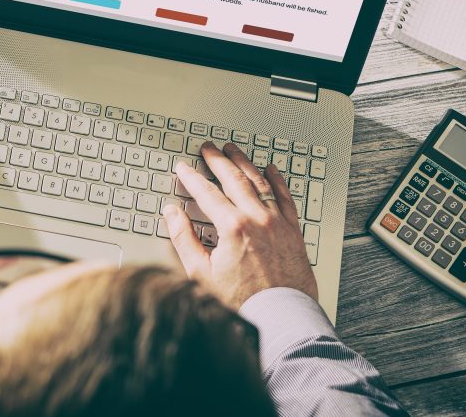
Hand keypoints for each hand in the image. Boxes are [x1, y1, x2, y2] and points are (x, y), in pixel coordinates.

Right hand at [162, 142, 316, 309]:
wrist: (280, 317)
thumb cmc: (241, 301)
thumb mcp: (201, 273)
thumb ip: (184, 239)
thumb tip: (172, 215)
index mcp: (232, 227)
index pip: (206, 192)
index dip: (191, 177)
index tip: (183, 168)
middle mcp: (257, 219)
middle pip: (234, 179)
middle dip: (218, 160)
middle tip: (209, 148)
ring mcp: (278, 223)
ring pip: (260, 182)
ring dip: (244, 163)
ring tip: (234, 151)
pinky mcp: (293, 231)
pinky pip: (285, 197)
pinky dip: (277, 180)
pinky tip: (271, 170)